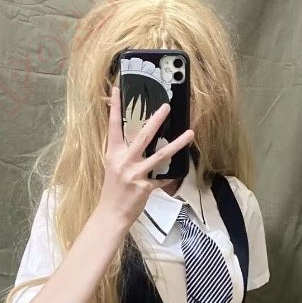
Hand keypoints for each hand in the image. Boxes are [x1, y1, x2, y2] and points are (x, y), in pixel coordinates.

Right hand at [97, 86, 193, 230]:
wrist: (111, 214)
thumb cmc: (113, 190)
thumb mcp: (113, 167)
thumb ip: (124, 152)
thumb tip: (137, 138)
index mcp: (113, 153)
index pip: (114, 126)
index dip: (115, 108)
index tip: (117, 88)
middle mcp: (124, 161)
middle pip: (142, 136)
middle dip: (156, 120)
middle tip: (167, 106)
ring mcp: (135, 174)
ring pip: (160, 155)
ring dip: (177, 144)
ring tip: (190, 133)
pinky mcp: (145, 186)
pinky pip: (162, 177)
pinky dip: (170, 174)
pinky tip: (179, 168)